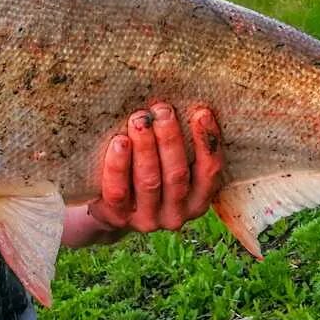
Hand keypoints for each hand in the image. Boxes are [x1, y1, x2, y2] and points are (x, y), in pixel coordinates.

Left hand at [87, 102, 223, 232]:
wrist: (110, 208)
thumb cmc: (148, 172)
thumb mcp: (169, 164)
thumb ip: (178, 144)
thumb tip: (181, 100)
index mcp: (197, 200)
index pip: (209, 172)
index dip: (207, 142)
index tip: (201, 112)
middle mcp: (176, 214)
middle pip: (176, 174)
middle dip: (170, 138)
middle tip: (162, 109)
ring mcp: (147, 219)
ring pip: (149, 181)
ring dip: (146, 147)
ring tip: (140, 119)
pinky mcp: (118, 217)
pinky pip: (118, 190)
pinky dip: (119, 164)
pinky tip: (120, 141)